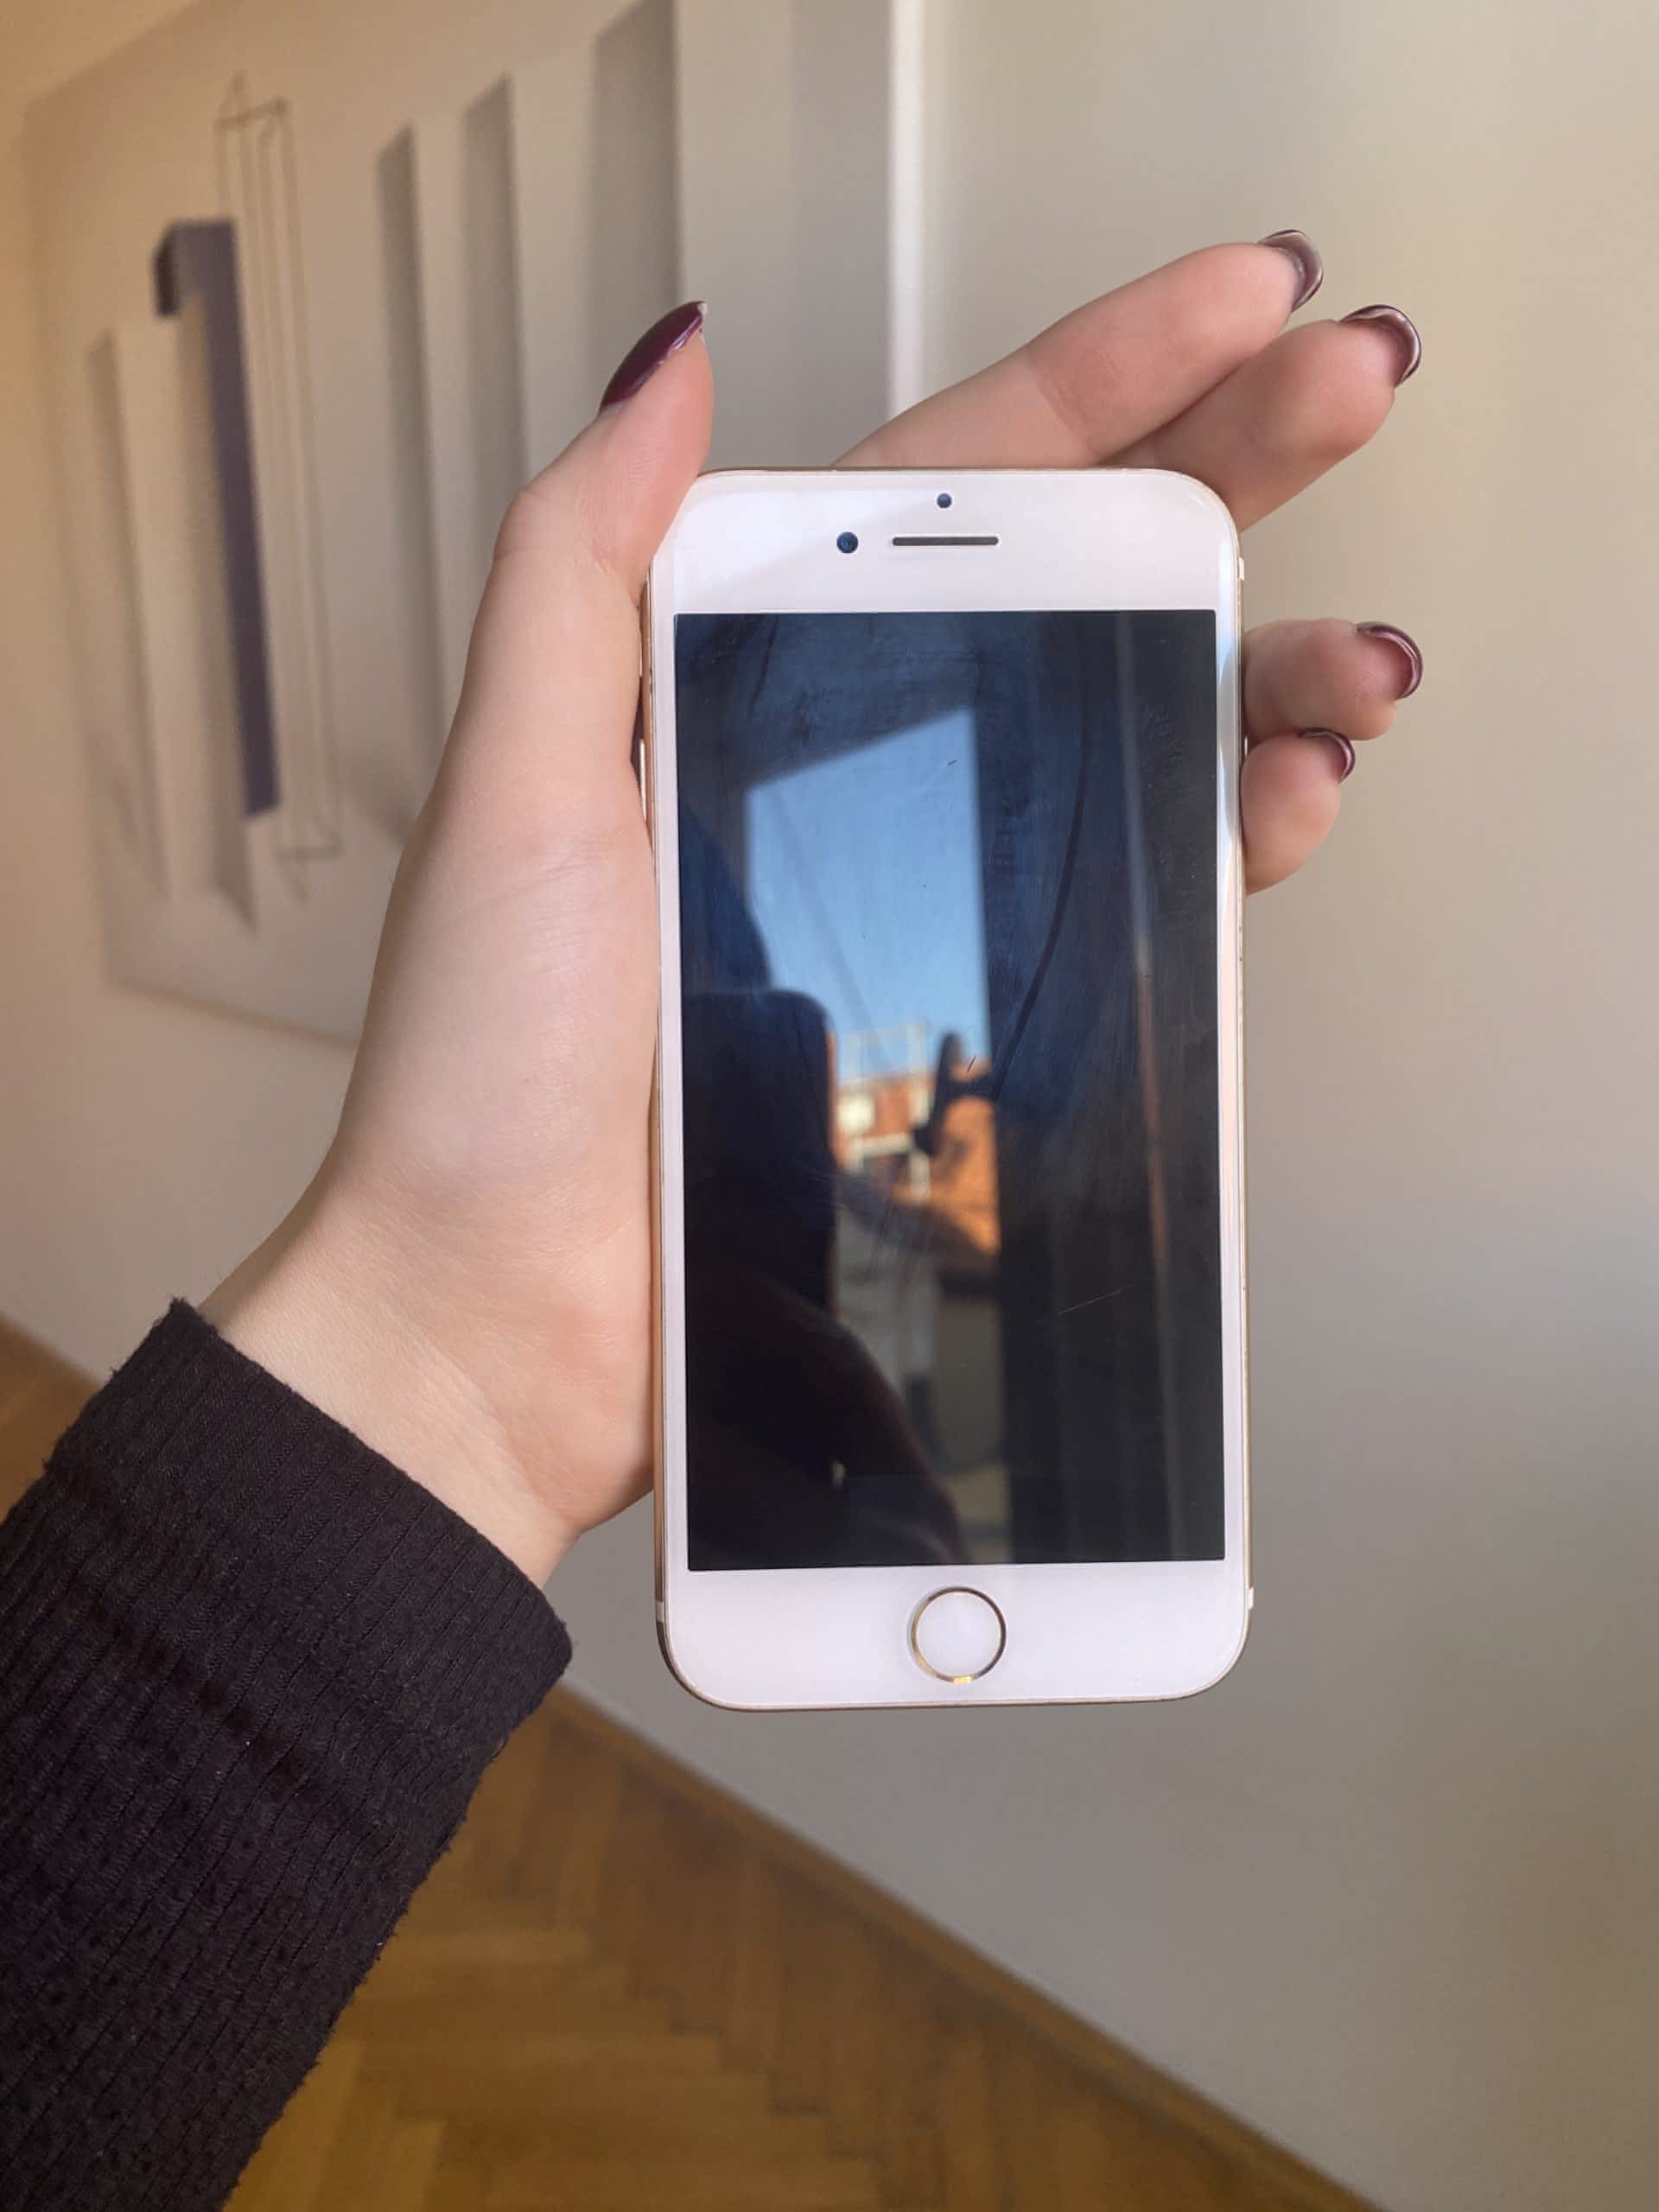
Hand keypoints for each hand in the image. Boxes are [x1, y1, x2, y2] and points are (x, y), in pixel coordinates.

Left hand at [206, 244, 1422, 1580]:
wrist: (511, 1316)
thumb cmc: (486, 1070)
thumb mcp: (514, 786)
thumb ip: (582, 569)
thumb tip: (670, 364)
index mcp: (739, 677)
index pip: (946, 486)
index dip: (1100, 379)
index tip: (1241, 306)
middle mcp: (849, 764)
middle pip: (1073, 583)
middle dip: (1228, 480)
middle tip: (1356, 393)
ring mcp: (924, 887)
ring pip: (1131, 736)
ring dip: (1262, 677)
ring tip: (1357, 661)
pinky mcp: (969, 1010)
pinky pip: (1130, 891)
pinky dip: (1224, 834)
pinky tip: (1283, 797)